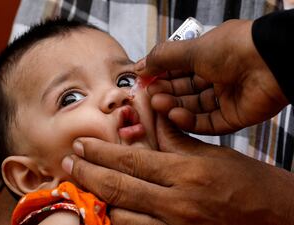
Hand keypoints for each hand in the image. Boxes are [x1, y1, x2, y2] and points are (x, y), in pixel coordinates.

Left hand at [62, 116, 293, 224]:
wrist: (279, 219)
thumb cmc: (250, 185)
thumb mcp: (212, 155)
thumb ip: (175, 140)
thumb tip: (150, 119)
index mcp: (187, 173)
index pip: (131, 161)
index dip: (101, 152)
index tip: (81, 145)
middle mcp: (178, 203)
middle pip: (119, 187)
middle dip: (88, 173)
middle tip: (69, 162)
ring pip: (121, 216)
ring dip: (100, 200)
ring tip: (85, 185)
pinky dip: (120, 222)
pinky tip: (110, 211)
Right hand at [135, 19, 287, 133]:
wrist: (271, 62)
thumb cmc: (233, 48)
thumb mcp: (191, 48)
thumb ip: (162, 58)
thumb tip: (139, 67)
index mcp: (209, 57)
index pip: (178, 70)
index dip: (160, 76)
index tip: (143, 82)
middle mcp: (217, 77)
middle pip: (184, 90)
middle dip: (165, 92)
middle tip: (149, 96)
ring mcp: (226, 98)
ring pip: (193, 107)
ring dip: (174, 107)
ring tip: (158, 104)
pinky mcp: (234, 117)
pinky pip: (208, 122)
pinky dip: (190, 121)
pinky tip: (175, 115)